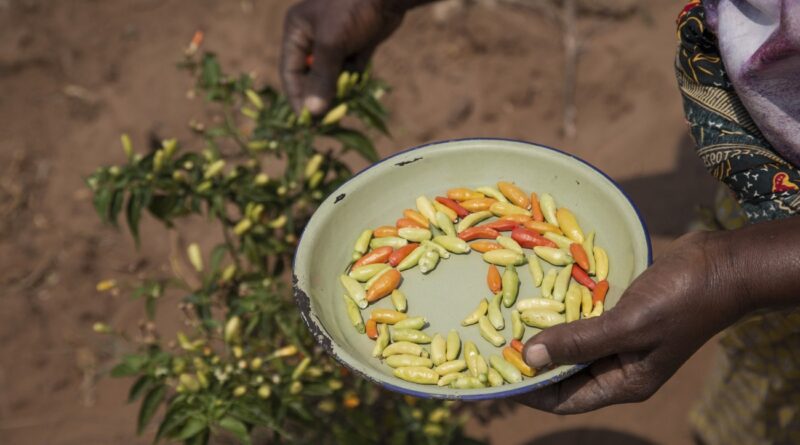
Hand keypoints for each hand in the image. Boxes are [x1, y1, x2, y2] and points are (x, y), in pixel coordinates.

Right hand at [280, 0, 404, 114]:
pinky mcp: (355, 46)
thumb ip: (322, 78)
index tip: (306, 120)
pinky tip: (357, 91)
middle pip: (310, 76)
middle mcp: (313, 37)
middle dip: (319, 96)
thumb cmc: (353, 10)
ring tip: (343, 107)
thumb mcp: (332, 44)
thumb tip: (313, 112)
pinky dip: (353, 82)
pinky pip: (349, 71)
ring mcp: (335, 41)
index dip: (297, 97)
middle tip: (326, 119)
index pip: (290, 71)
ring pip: (331, 76)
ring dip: (338, 91)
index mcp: (298, 30)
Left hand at [515, 231, 745, 413]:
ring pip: (571, 344)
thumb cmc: (682, 300)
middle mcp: (619, 366)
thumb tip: (528, 357)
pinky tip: (535, 296)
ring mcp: (620, 339)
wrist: (724, 264)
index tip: (493, 376)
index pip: (564, 399)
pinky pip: (582, 318)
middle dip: (530, 361)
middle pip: (563, 373)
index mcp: (624, 382)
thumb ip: (579, 342)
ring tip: (505, 320)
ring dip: (543, 334)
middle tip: (490, 344)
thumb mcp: (629, 325)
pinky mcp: (620, 312)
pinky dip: (561, 311)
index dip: (529, 391)